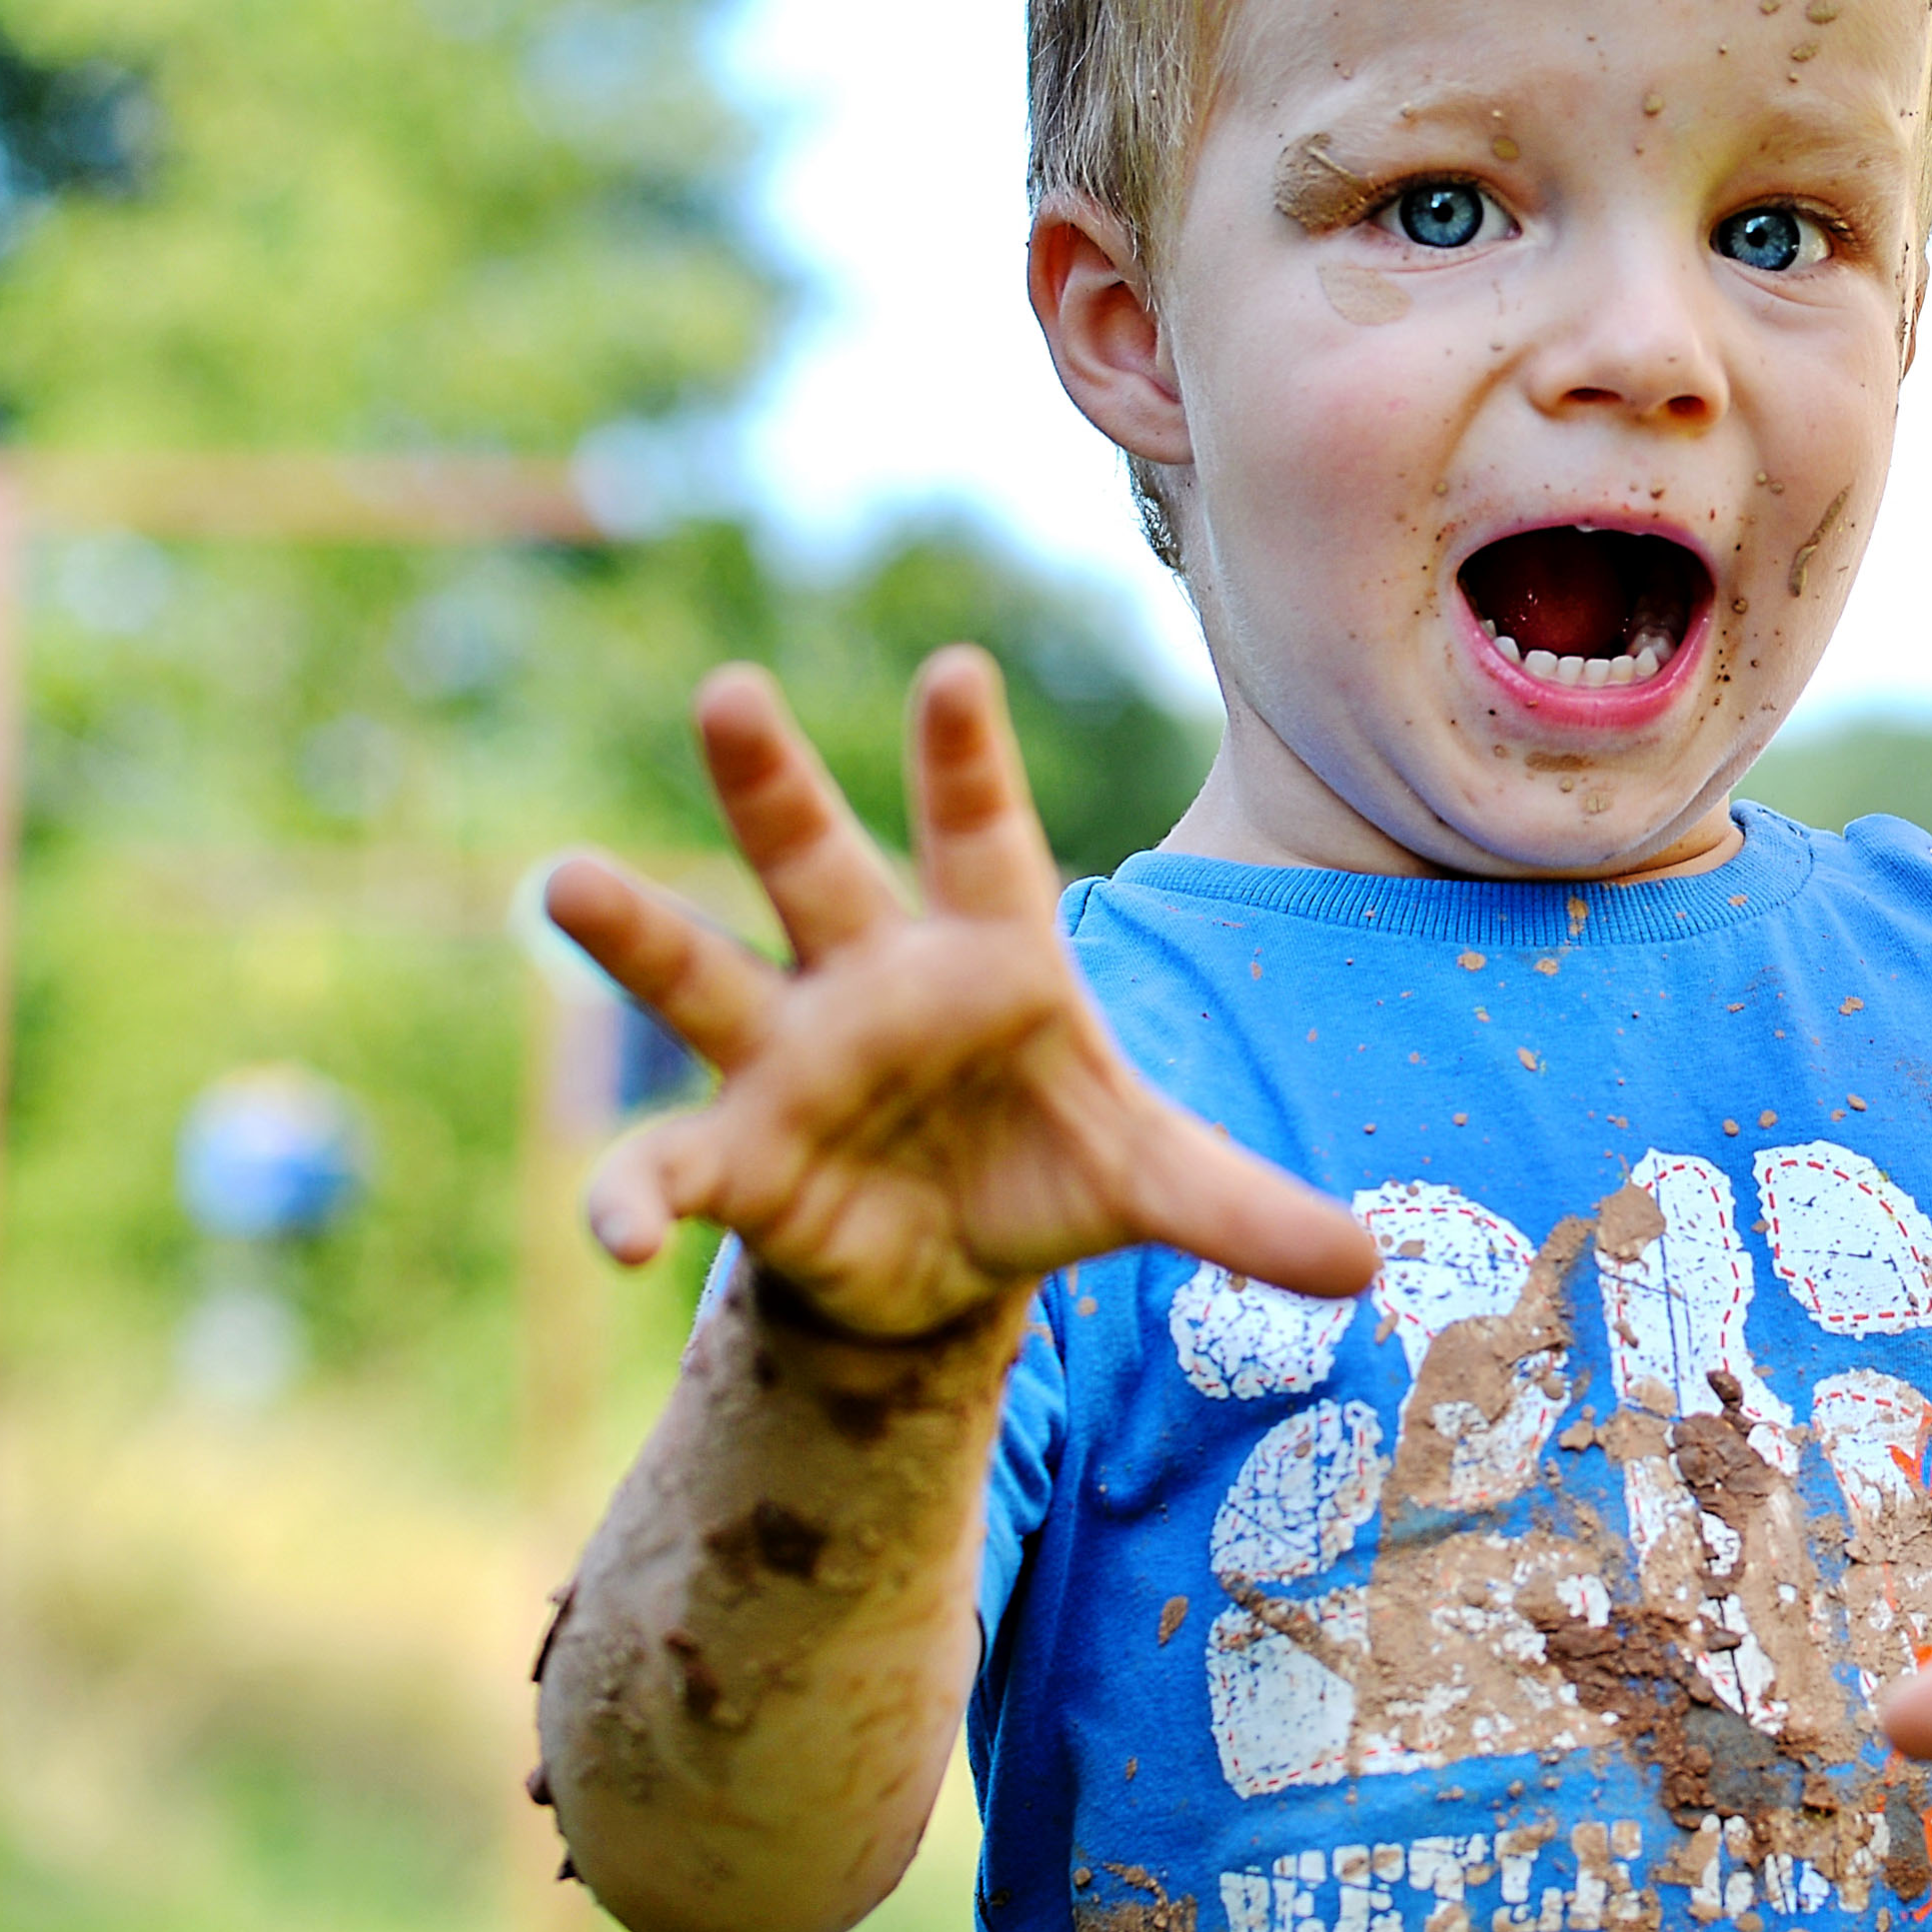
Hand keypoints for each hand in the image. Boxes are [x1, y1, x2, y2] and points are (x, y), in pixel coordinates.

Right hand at [542, 648, 1378, 1339]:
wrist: (943, 1257)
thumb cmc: (1043, 1163)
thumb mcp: (1147, 1181)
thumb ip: (1240, 1211)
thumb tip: (1364, 1264)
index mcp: (983, 952)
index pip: (979, 838)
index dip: (966, 760)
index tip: (955, 667)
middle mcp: (868, 979)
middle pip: (814, 863)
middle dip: (771, 783)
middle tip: (727, 690)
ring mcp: (787, 1061)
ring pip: (703, 975)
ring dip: (637, 930)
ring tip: (567, 878)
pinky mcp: (738, 1160)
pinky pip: (669, 1168)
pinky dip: (633, 1196)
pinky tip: (612, 1232)